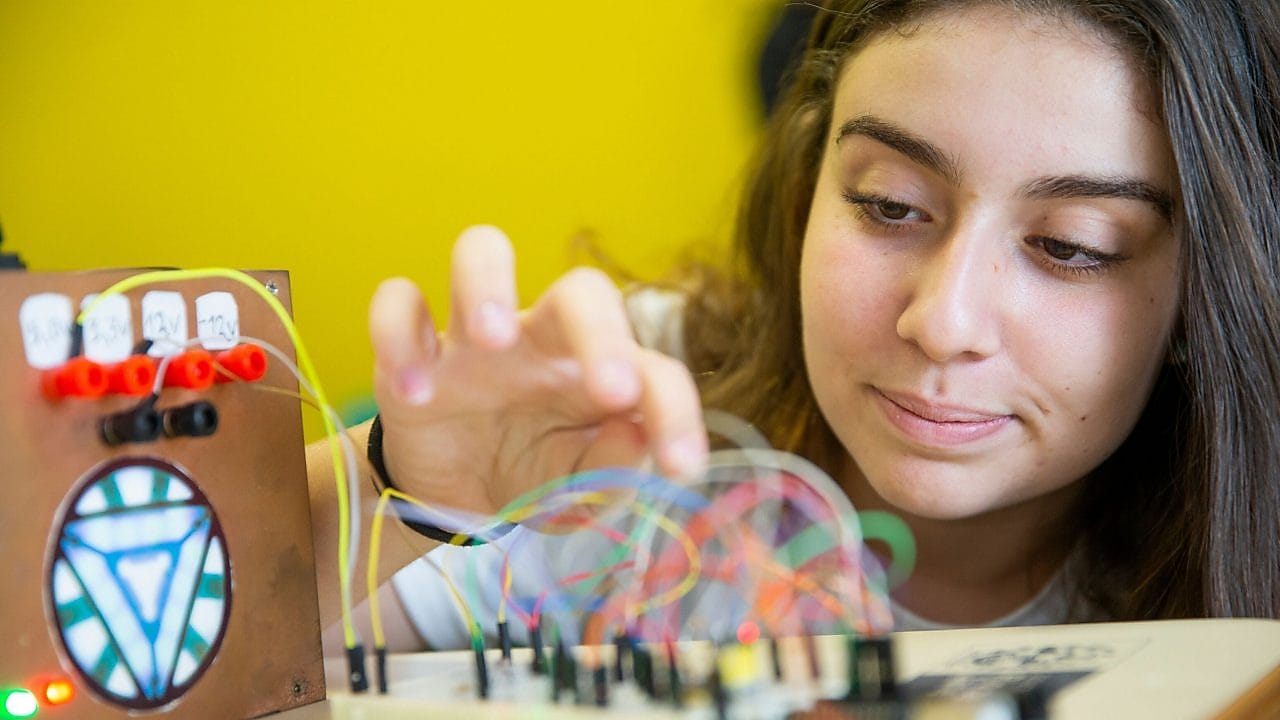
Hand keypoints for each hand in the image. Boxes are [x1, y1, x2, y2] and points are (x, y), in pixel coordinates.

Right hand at [367, 225, 707, 518]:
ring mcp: (477, 335)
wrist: (454, 495)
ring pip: (480, 250)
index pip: (653, 370)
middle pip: (581, 289)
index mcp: (600, 372)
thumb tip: (636, 438)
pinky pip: (397, 304)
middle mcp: (545, 339)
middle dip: (602, 332)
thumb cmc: (533, 476)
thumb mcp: (576, 494)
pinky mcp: (416, 344)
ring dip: (486, 283)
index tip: (683, 465)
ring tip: (491, 338)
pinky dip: (398, 336)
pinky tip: (413, 391)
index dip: (677, 411)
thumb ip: (610, 473)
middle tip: (612, 391)